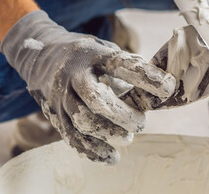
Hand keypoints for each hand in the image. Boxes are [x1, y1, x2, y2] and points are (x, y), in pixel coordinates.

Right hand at [1, 10, 175, 163]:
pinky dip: (92, 150)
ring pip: (82, 122)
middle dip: (123, 115)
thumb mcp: (106, 50)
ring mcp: (61, 96)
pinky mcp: (54, 114)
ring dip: (108, 135)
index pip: (122, 65)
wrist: (39, 54)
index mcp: (93, 54)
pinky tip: (110, 157)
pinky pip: (71, 137)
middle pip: (96, 100)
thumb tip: (162, 90)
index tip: (168, 88)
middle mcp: (73, 75)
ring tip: (127, 139)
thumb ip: (129, 68)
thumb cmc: (86, 55)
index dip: (146, 77)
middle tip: (142, 123)